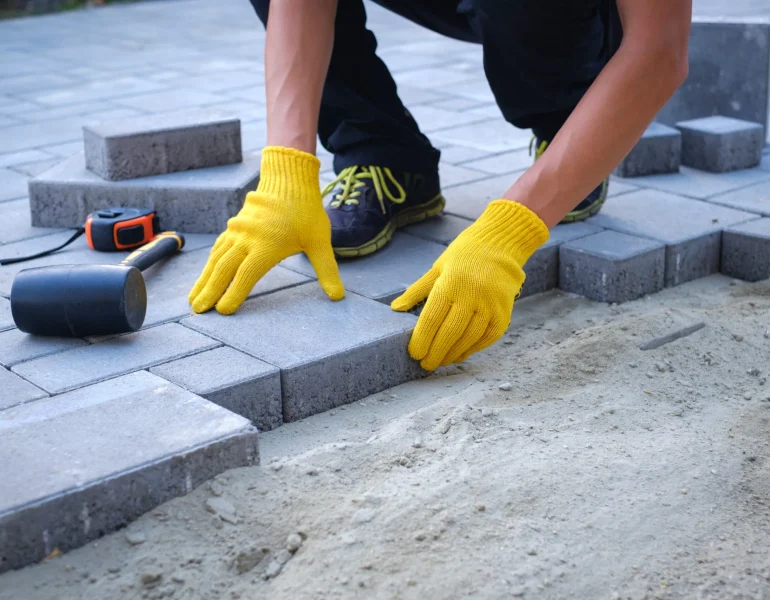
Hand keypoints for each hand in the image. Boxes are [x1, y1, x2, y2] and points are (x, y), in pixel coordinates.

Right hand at [189, 146, 343, 314]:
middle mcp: (247, 239)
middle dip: (210, 291)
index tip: (223, 311)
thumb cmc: (306, 211)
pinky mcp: (234, 226)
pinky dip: (208, 264)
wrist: (288, 179)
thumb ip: (327, 270)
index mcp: (267, 245)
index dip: (233, 294)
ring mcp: (237, 231)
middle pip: (223, 269)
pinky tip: (203, 276)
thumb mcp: (320, 241)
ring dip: (203, 280)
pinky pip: (217, 248)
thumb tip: (338, 296)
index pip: (246, 275)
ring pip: (215, 259)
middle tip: (198, 311)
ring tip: (193, 299)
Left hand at [391, 200, 548, 369]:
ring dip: (452, 354)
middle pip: (449, 333)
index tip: (414, 353)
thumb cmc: (463, 256)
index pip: (432, 319)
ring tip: (441, 362)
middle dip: (435, 353)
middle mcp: (471, 295)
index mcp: (450, 283)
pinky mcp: (504, 313)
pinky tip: (460, 354)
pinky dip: (472, 349)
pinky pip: (486, 338)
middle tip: (425, 365)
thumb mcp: (436, 268)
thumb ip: (416, 291)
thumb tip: (395, 308)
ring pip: (468, 339)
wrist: (500, 246)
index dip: (421, 340)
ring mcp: (490, 306)